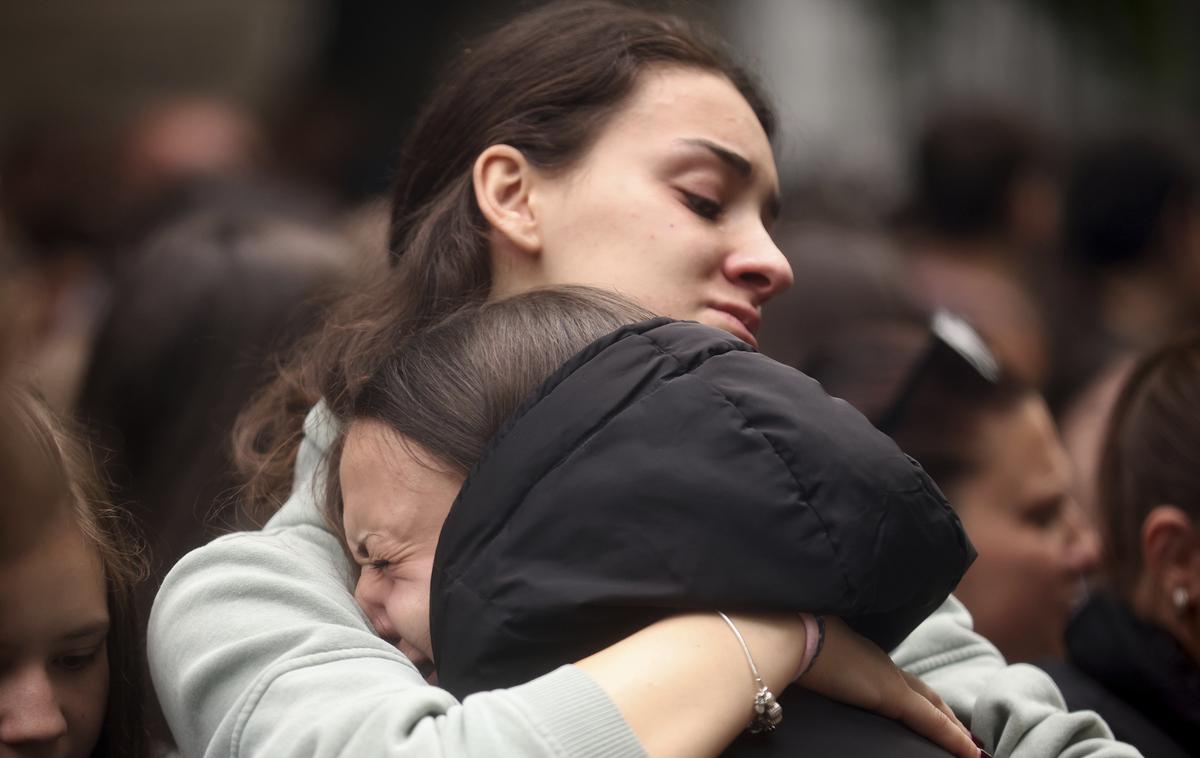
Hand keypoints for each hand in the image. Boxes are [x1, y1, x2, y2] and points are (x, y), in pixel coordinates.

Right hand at [799, 617, 980, 757]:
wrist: (790, 633)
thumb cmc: (789, 643)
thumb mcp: (807, 659)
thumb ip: (816, 669)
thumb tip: (803, 677)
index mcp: (864, 656)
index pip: (902, 681)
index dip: (921, 698)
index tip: (935, 712)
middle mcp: (882, 664)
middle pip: (924, 694)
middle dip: (945, 714)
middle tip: (964, 736)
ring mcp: (889, 678)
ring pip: (933, 706)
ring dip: (952, 727)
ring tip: (970, 749)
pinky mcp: (891, 695)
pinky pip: (931, 722)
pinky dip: (953, 737)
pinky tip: (970, 754)